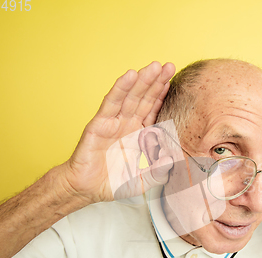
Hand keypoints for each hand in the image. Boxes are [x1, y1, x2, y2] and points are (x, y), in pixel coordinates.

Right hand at [60, 61, 175, 202]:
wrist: (88, 189)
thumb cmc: (115, 182)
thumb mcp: (144, 182)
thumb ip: (159, 173)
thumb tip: (171, 159)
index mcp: (140, 133)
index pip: (153, 109)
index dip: (162, 94)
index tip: (173, 79)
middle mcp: (128, 123)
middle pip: (144, 98)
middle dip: (156, 81)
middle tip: (168, 65)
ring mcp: (114, 122)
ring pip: (131, 97)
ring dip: (142, 80)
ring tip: (154, 67)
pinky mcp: (100, 124)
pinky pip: (112, 103)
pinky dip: (121, 88)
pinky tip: (129, 75)